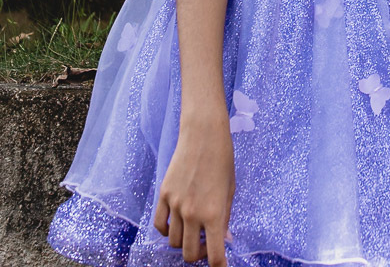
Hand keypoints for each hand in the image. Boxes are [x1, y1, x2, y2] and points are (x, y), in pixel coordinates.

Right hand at [154, 116, 235, 265]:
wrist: (203, 134)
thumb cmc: (222, 160)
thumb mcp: (230, 191)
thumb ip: (225, 219)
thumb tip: (224, 241)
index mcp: (213, 214)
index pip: (214, 255)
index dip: (219, 265)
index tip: (221, 264)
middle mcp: (192, 213)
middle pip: (188, 254)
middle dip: (198, 255)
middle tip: (205, 243)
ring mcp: (175, 205)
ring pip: (173, 242)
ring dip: (183, 242)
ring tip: (193, 230)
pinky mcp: (163, 194)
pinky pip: (159, 225)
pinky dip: (167, 230)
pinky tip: (176, 223)